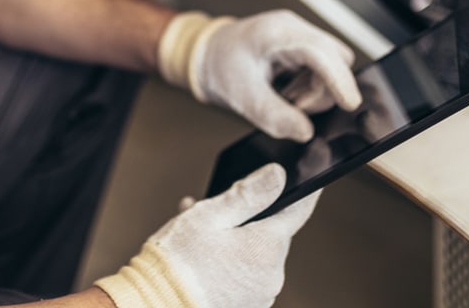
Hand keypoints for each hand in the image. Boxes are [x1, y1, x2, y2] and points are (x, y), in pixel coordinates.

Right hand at [95, 164, 316, 307]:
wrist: (156, 304)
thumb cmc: (179, 260)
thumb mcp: (210, 216)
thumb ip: (249, 194)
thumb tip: (279, 174)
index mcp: (267, 247)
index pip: (299, 211)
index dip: (306, 191)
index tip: (313, 176)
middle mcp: (272, 275)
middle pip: (272, 233)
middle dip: (250, 218)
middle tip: (218, 209)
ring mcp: (261, 295)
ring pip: (257, 254)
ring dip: (237, 240)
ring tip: (200, 235)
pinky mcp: (247, 307)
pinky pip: (247, 275)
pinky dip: (232, 262)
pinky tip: (204, 256)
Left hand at [158, 10, 361, 141]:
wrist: (208, 54)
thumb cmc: (220, 67)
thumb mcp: (242, 96)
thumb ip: (273, 116)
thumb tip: (305, 132)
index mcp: (277, 32)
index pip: (321, 52)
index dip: (339, 79)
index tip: (350, 104)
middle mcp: (294, 29)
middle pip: (335, 59)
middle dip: (322, 90)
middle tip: (291, 103)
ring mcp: (299, 36)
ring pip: (332, 66)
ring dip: (315, 91)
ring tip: (284, 98)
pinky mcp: (302, 48)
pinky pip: (322, 69)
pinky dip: (310, 87)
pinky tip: (288, 93)